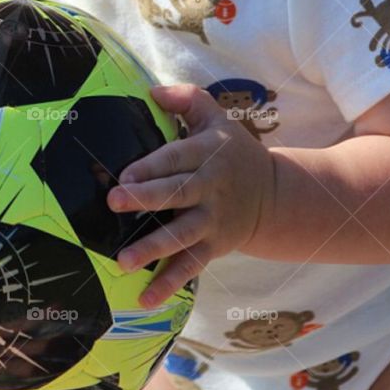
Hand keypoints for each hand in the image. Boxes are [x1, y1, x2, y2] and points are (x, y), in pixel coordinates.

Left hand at [107, 83, 275, 307]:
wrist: (275, 196)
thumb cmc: (233, 152)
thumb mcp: (217, 118)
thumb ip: (187, 99)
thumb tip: (152, 91)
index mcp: (207, 154)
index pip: (176, 158)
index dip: (150, 166)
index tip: (123, 174)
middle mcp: (209, 188)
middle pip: (176, 194)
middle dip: (145, 199)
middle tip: (114, 202)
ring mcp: (212, 221)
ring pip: (181, 236)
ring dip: (152, 248)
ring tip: (123, 260)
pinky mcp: (213, 247)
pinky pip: (190, 266)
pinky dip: (169, 283)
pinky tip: (145, 298)